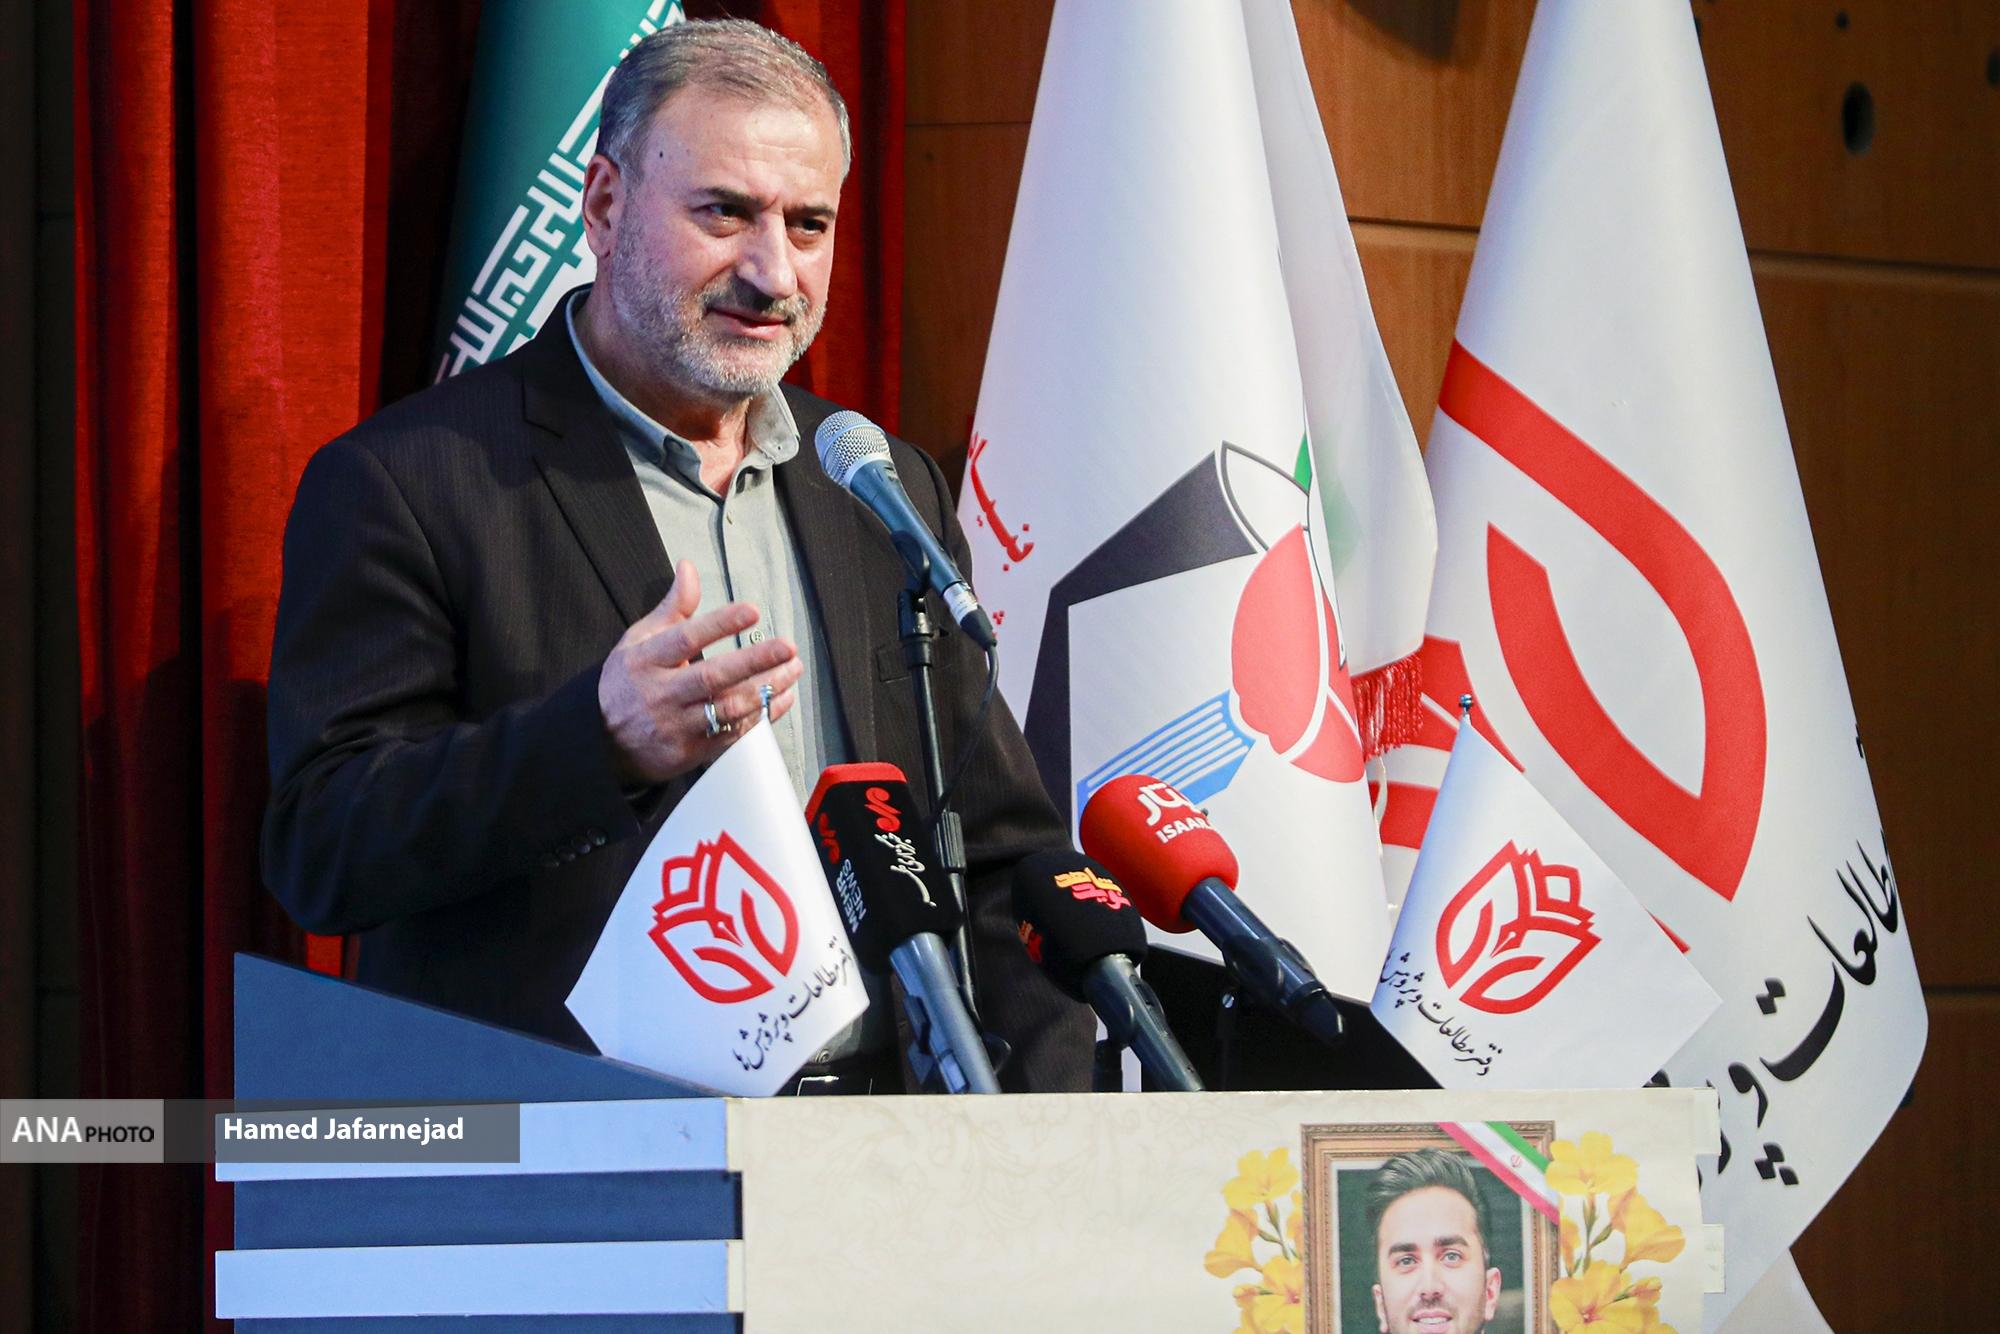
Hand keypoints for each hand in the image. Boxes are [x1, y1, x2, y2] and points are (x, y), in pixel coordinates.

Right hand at [596, 560, 803, 784]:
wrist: (603, 744)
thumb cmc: (627, 684)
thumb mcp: (639, 641)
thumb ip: (673, 607)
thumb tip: (689, 568)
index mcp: (645, 661)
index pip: (686, 639)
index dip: (721, 624)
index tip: (752, 610)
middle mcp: (660, 694)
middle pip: (712, 676)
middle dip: (754, 661)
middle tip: (787, 647)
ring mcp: (675, 726)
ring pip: (727, 708)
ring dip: (766, 689)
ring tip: (792, 669)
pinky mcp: (690, 753)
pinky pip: (732, 735)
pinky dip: (761, 717)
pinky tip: (781, 698)